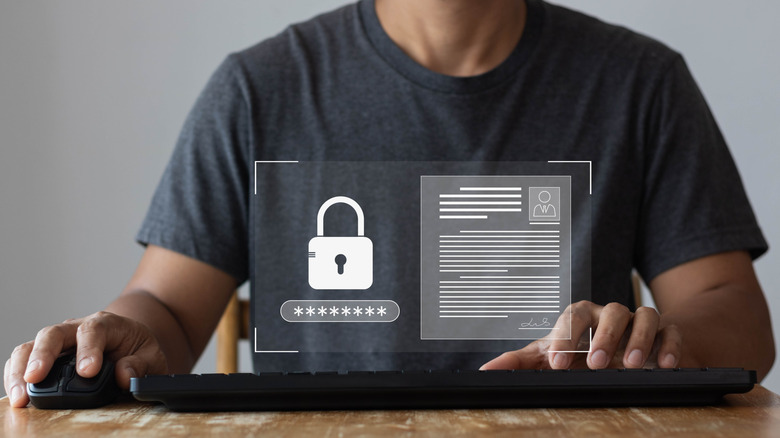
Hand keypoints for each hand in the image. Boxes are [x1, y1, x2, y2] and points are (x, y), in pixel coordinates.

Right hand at [4, 311, 167, 407]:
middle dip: (43, 355)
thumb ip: (140, 365)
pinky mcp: (46, 356)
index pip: (93, 330)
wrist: (129, 342)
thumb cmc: (138, 349)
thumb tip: (124, 375)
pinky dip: (17, 376)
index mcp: (107, 324)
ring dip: (21, 369)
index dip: (88, 349)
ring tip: (21, 395)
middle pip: (53, 333)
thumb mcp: (151, 356)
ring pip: (31, 346)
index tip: (87, 371)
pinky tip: (18, 395)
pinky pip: (24, 361)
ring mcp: (59, 342)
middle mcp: (77, 328)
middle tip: (36, 378)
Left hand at [480, 301, 682, 370]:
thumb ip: (520, 362)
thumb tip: (485, 369)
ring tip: (632, 365)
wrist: (630, 351)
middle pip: (610, 311)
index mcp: (583, 317)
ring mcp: (640, 324)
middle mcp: (611, 316)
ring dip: (639, 338)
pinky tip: (666, 364)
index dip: (564, 335)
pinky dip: (670, 346)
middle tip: (596, 363)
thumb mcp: (553, 357)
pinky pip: (671, 331)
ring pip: (644, 315)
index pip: (572, 316)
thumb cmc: (584, 353)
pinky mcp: (667, 334)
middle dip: (603, 335)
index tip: (556, 362)